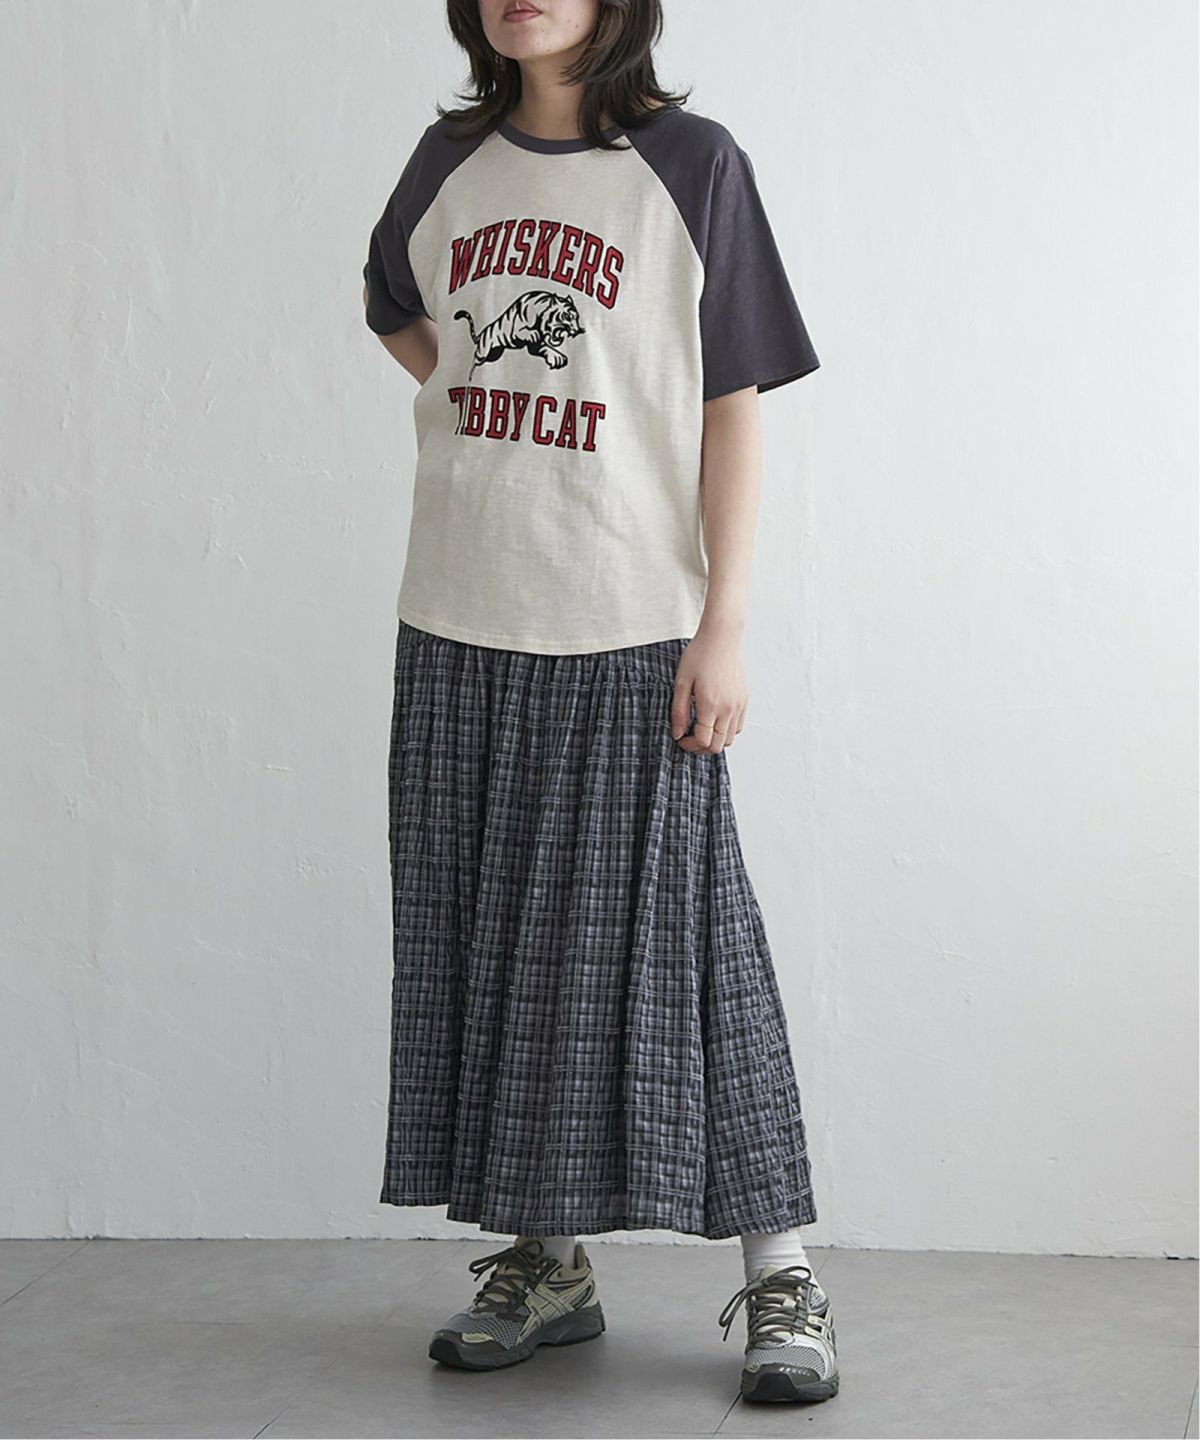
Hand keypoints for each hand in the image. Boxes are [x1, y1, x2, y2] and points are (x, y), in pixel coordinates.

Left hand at [671, 625, 747, 753]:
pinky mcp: (744, 700)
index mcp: (711, 705)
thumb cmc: (699, 655)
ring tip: (700, 730)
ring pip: (729, 739)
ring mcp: (738, 705)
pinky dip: (725, 731)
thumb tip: (678, 734)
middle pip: (717, 746)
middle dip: (701, 748)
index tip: (680, 738)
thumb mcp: (681, 682)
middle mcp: (728, 708)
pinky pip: (737, 727)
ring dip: (714, 740)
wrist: (721, 638)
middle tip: (688, 738)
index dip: (689, 746)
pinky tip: (713, 721)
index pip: (703, 741)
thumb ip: (679, 711)